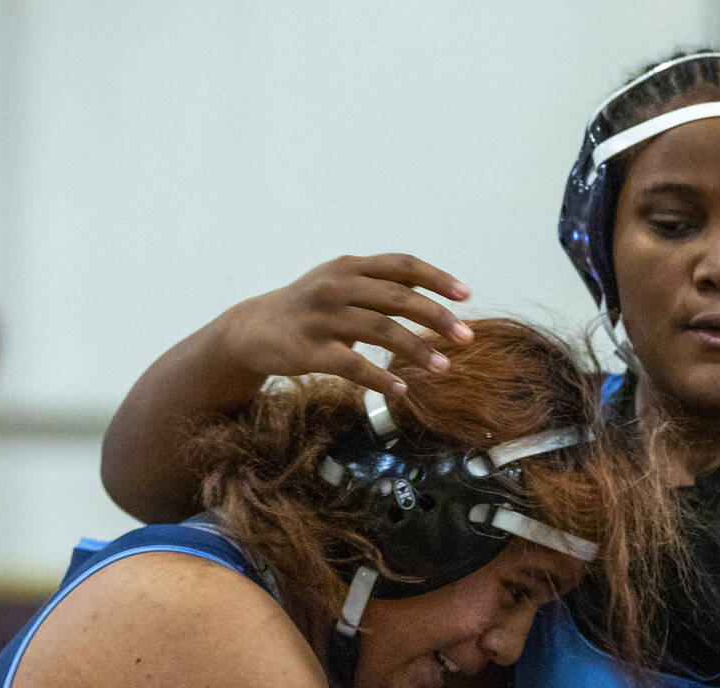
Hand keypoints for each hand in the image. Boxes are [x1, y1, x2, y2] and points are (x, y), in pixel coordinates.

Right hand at [212, 253, 473, 394]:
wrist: (252, 330)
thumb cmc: (310, 309)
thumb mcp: (342, 285)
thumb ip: (381, 287)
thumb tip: (433, 294)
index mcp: (350, 267)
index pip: (402, 265)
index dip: (436, 278)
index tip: (466, 296)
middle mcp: (337, 286)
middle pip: (397, 298)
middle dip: (436, 318)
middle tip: (466, 337)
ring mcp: (323, 317)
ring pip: (380, 330)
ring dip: (416, 350)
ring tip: (443, 368)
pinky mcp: (310, 350)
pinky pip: (352, 366)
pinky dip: (380, 378)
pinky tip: (401, 389)